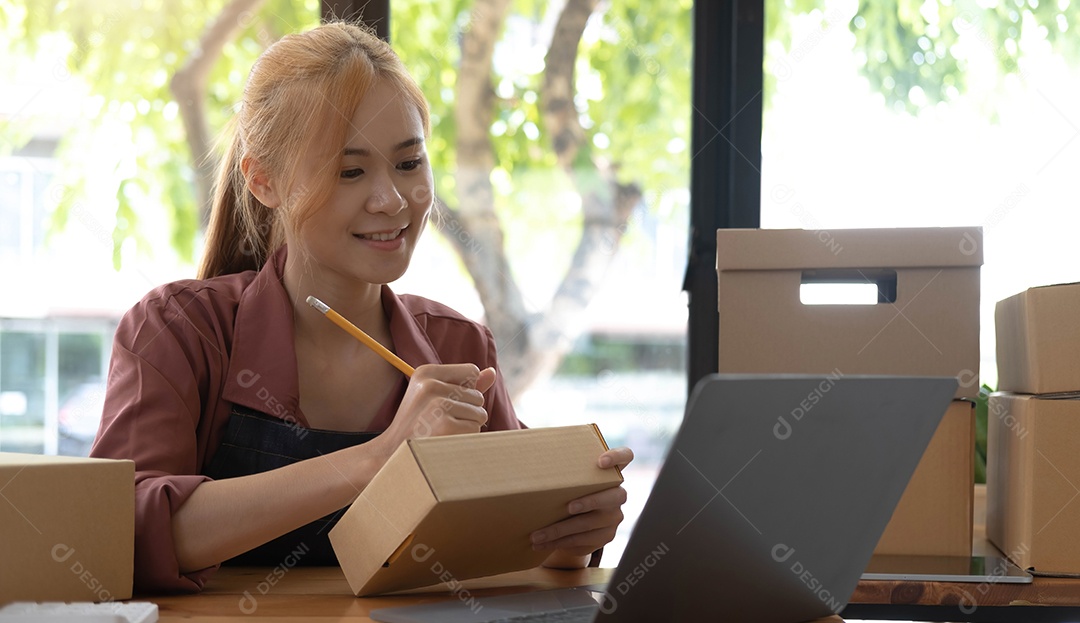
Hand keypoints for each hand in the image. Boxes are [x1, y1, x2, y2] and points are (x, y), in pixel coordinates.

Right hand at [375, 364, 495, 455]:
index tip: (444, 402)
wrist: (393, 453)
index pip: (472, 371)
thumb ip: (464, 384)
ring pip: (479, 414)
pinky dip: (465, 439)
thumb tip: (492, 373)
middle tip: (440, 421)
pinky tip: (444, 441)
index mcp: (425, 372)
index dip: (467, 389)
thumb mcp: (435, 395)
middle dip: (467, 411)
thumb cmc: (418, 423)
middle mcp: (430, 385)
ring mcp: (438, 406)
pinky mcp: (445, 426)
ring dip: (466, 427)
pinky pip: (475, 430)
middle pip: (478, 395)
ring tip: (442, 431)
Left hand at [533, 446, 634, 567]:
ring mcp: (613, 516)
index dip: (617, 457)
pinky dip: (560, 542)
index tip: (601, 461)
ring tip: (537, 535)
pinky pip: (583, 539)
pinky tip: (542, 544)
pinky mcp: (606, 536)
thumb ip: (560, 468)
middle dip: (591, 501)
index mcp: (609, 472)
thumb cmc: (567, 492)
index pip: (625, 456)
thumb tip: (524, 451)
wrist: (574, 523)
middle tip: (569, 507)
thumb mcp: (566, 480)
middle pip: (615, 495)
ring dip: (560, 529)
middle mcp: (617, 494)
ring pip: (590, 523)